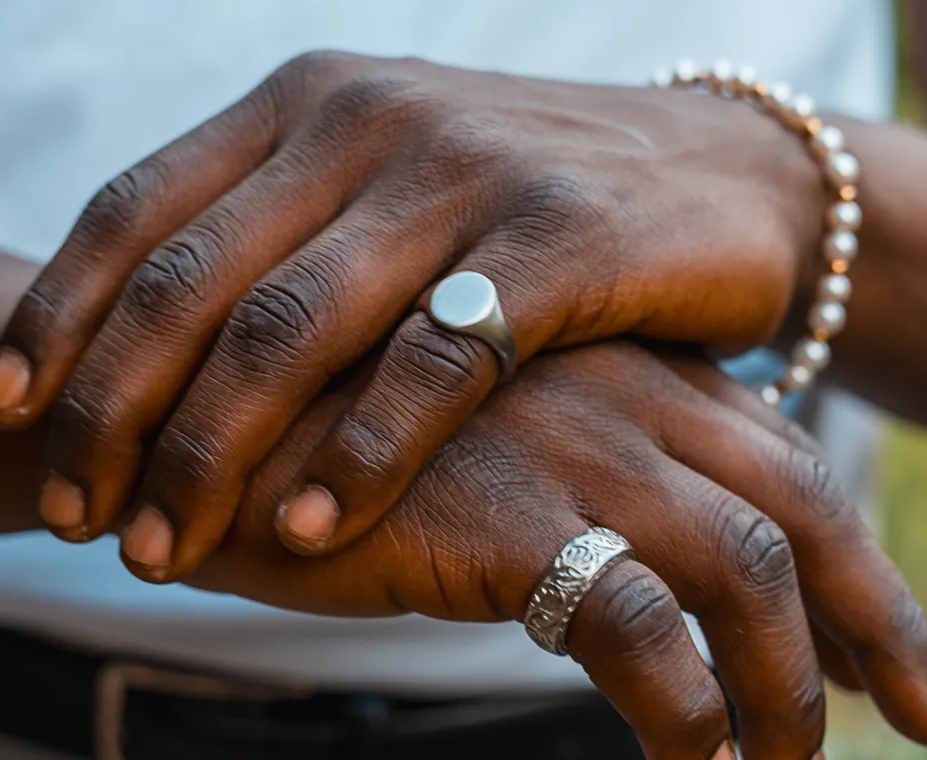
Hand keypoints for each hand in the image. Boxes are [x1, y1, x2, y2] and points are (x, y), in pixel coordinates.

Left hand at [0, 52, 822, 565]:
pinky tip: (315, 528)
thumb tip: (147, 340)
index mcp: (306, 98)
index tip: (14, 415)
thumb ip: (282, 231)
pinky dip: (365, 450)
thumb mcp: (386, 183)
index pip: (138, 208)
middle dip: (115, 410)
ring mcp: (465, 170)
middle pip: (195, 279)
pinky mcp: (558, 237)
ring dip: (216, 448)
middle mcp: (368, 116)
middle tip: (77, 516)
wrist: (714, 173)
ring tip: (167, 547)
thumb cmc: (526, 197)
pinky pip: (434, 360)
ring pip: (296, 325)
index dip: (62, 319)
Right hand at [180, 343, 926, 758]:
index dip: (843, 544)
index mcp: (610, 358)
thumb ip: (557, 455)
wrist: (213, 405)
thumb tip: (622, 543)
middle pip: (794, 493)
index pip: (768, 443)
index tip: (885, 639)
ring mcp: (567, 443)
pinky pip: (644, 628)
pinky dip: (689, 710)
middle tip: (915, 706)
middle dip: (873, 611)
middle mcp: (610, 388)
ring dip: (783, 682)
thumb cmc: (339, 423)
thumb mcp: (472, 427)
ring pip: (748, 564)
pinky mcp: (508, 514)